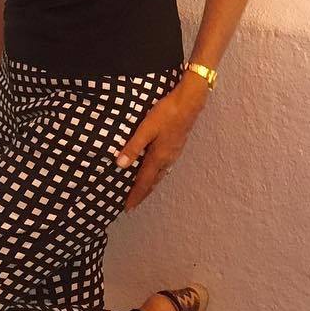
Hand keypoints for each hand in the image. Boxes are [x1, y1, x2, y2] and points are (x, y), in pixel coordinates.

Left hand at [119, 77, 207, 211]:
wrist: (189, 102)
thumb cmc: (166, 113)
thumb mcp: (146, 129)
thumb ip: (133, 147)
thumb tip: (119, 165)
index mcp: (159, 157)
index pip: (144, 182)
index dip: (135, 195)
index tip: (128, 208)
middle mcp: (168, 158)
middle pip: (154, 181)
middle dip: (143, 193)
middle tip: (134, 203)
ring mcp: (175, 152)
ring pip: (161, 174)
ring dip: (151, 184)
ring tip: (144, 189)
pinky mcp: (178, 145)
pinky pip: (166, 166)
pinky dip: (158, 173)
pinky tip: (157, 168)